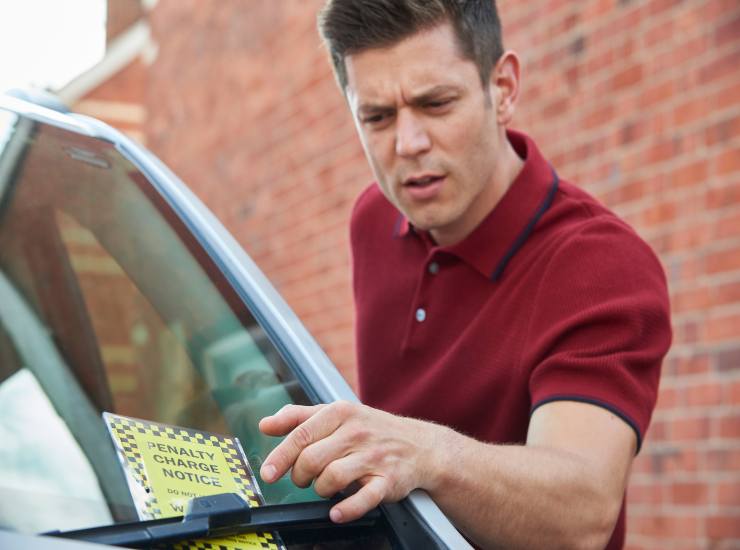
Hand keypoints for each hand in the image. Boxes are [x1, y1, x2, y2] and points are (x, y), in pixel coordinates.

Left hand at [258, 401, 439, 522]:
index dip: (280, 457)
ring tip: (324, 487)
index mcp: (341, 412)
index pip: (301, 434)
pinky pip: (363, 499)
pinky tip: (336, 512)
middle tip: (305, 479)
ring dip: (320, 490)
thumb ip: (298, 417)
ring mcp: (373, 457)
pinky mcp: (388, 481)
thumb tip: (265, 424)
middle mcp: (357, 432)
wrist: (419, 446)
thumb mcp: (336, 414)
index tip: (268, 474)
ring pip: (331, 478)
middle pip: (312, 459)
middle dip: (300, 476)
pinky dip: (345, 509)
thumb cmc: (370, 430)